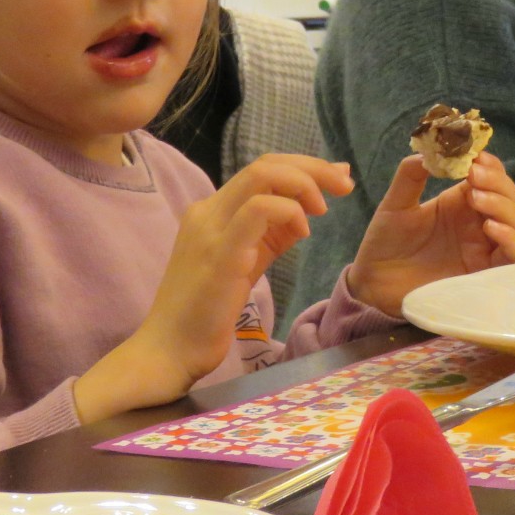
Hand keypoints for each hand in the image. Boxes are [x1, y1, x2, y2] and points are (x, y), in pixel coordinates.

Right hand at [73, 154, 352, 422]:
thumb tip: (310, 206)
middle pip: (266, 164)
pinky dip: (289, 211)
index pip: (262, 169)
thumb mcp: (248, 261)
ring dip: (304, 183)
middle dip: (312, 168)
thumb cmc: (207, 311)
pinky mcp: (220, 251)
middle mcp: (209, 210)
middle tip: (345, 184)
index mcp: (214, 210)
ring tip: (324, 209)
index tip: (338, 178)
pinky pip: (258, 210)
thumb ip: (275, 232)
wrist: (169, 350)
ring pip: (262, 176)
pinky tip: (303, 232)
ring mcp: (211, 228)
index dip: (304, 167)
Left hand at [346, 152, 514, 314]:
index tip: (475, 156)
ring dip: (502, 205)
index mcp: (459, 201)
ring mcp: (482, 246)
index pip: (490, 175)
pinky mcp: (484, 272)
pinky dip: (508, 238)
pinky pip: (512, 254)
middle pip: (509, 195)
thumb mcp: (395, 204)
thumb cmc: (385, 243)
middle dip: (497, 181)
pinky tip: (489, 227)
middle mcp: (476, 221)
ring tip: (476, 198)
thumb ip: (410, 175)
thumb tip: (431, 149)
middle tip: (475, 176)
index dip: (488, 163)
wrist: (374, 284)